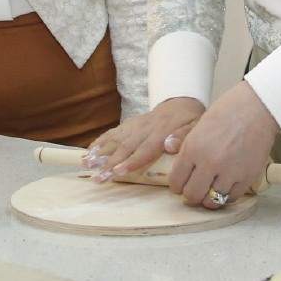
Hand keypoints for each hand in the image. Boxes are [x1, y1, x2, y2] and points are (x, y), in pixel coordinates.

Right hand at [85, 98, 203, 180]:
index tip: (118, 172)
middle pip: (125, 147)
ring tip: (86, 164)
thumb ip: (183, 136)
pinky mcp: (128, 124)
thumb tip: (170, 145)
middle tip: (98, 178)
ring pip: (114, 139)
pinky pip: (112, 133)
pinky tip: (88, 152)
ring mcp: (134, 125)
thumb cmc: (189, 120)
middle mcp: (144, 128)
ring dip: (99, 152)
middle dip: (109, 163)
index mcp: (160, 132)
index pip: (144, 149)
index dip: (131, 161)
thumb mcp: (195, 127)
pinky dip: (99, 142)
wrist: (180, 102)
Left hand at [167, 82, 279, 208]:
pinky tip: (225, 187)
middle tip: (194, 189)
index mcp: (193, 148)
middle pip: (192, 195)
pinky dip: (227, 195)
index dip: (177, 185)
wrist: (258, 106)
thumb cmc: (228, 110)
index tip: (180, 185)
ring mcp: (229, 172)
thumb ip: (185, 144)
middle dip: (191, 195)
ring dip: (209, 198)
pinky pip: (232, 198)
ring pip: (212, 202)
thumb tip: (171, 154)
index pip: (176, 181)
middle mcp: (209, 163)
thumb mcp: (199, 124)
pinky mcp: (247, 177)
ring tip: (210, 190)